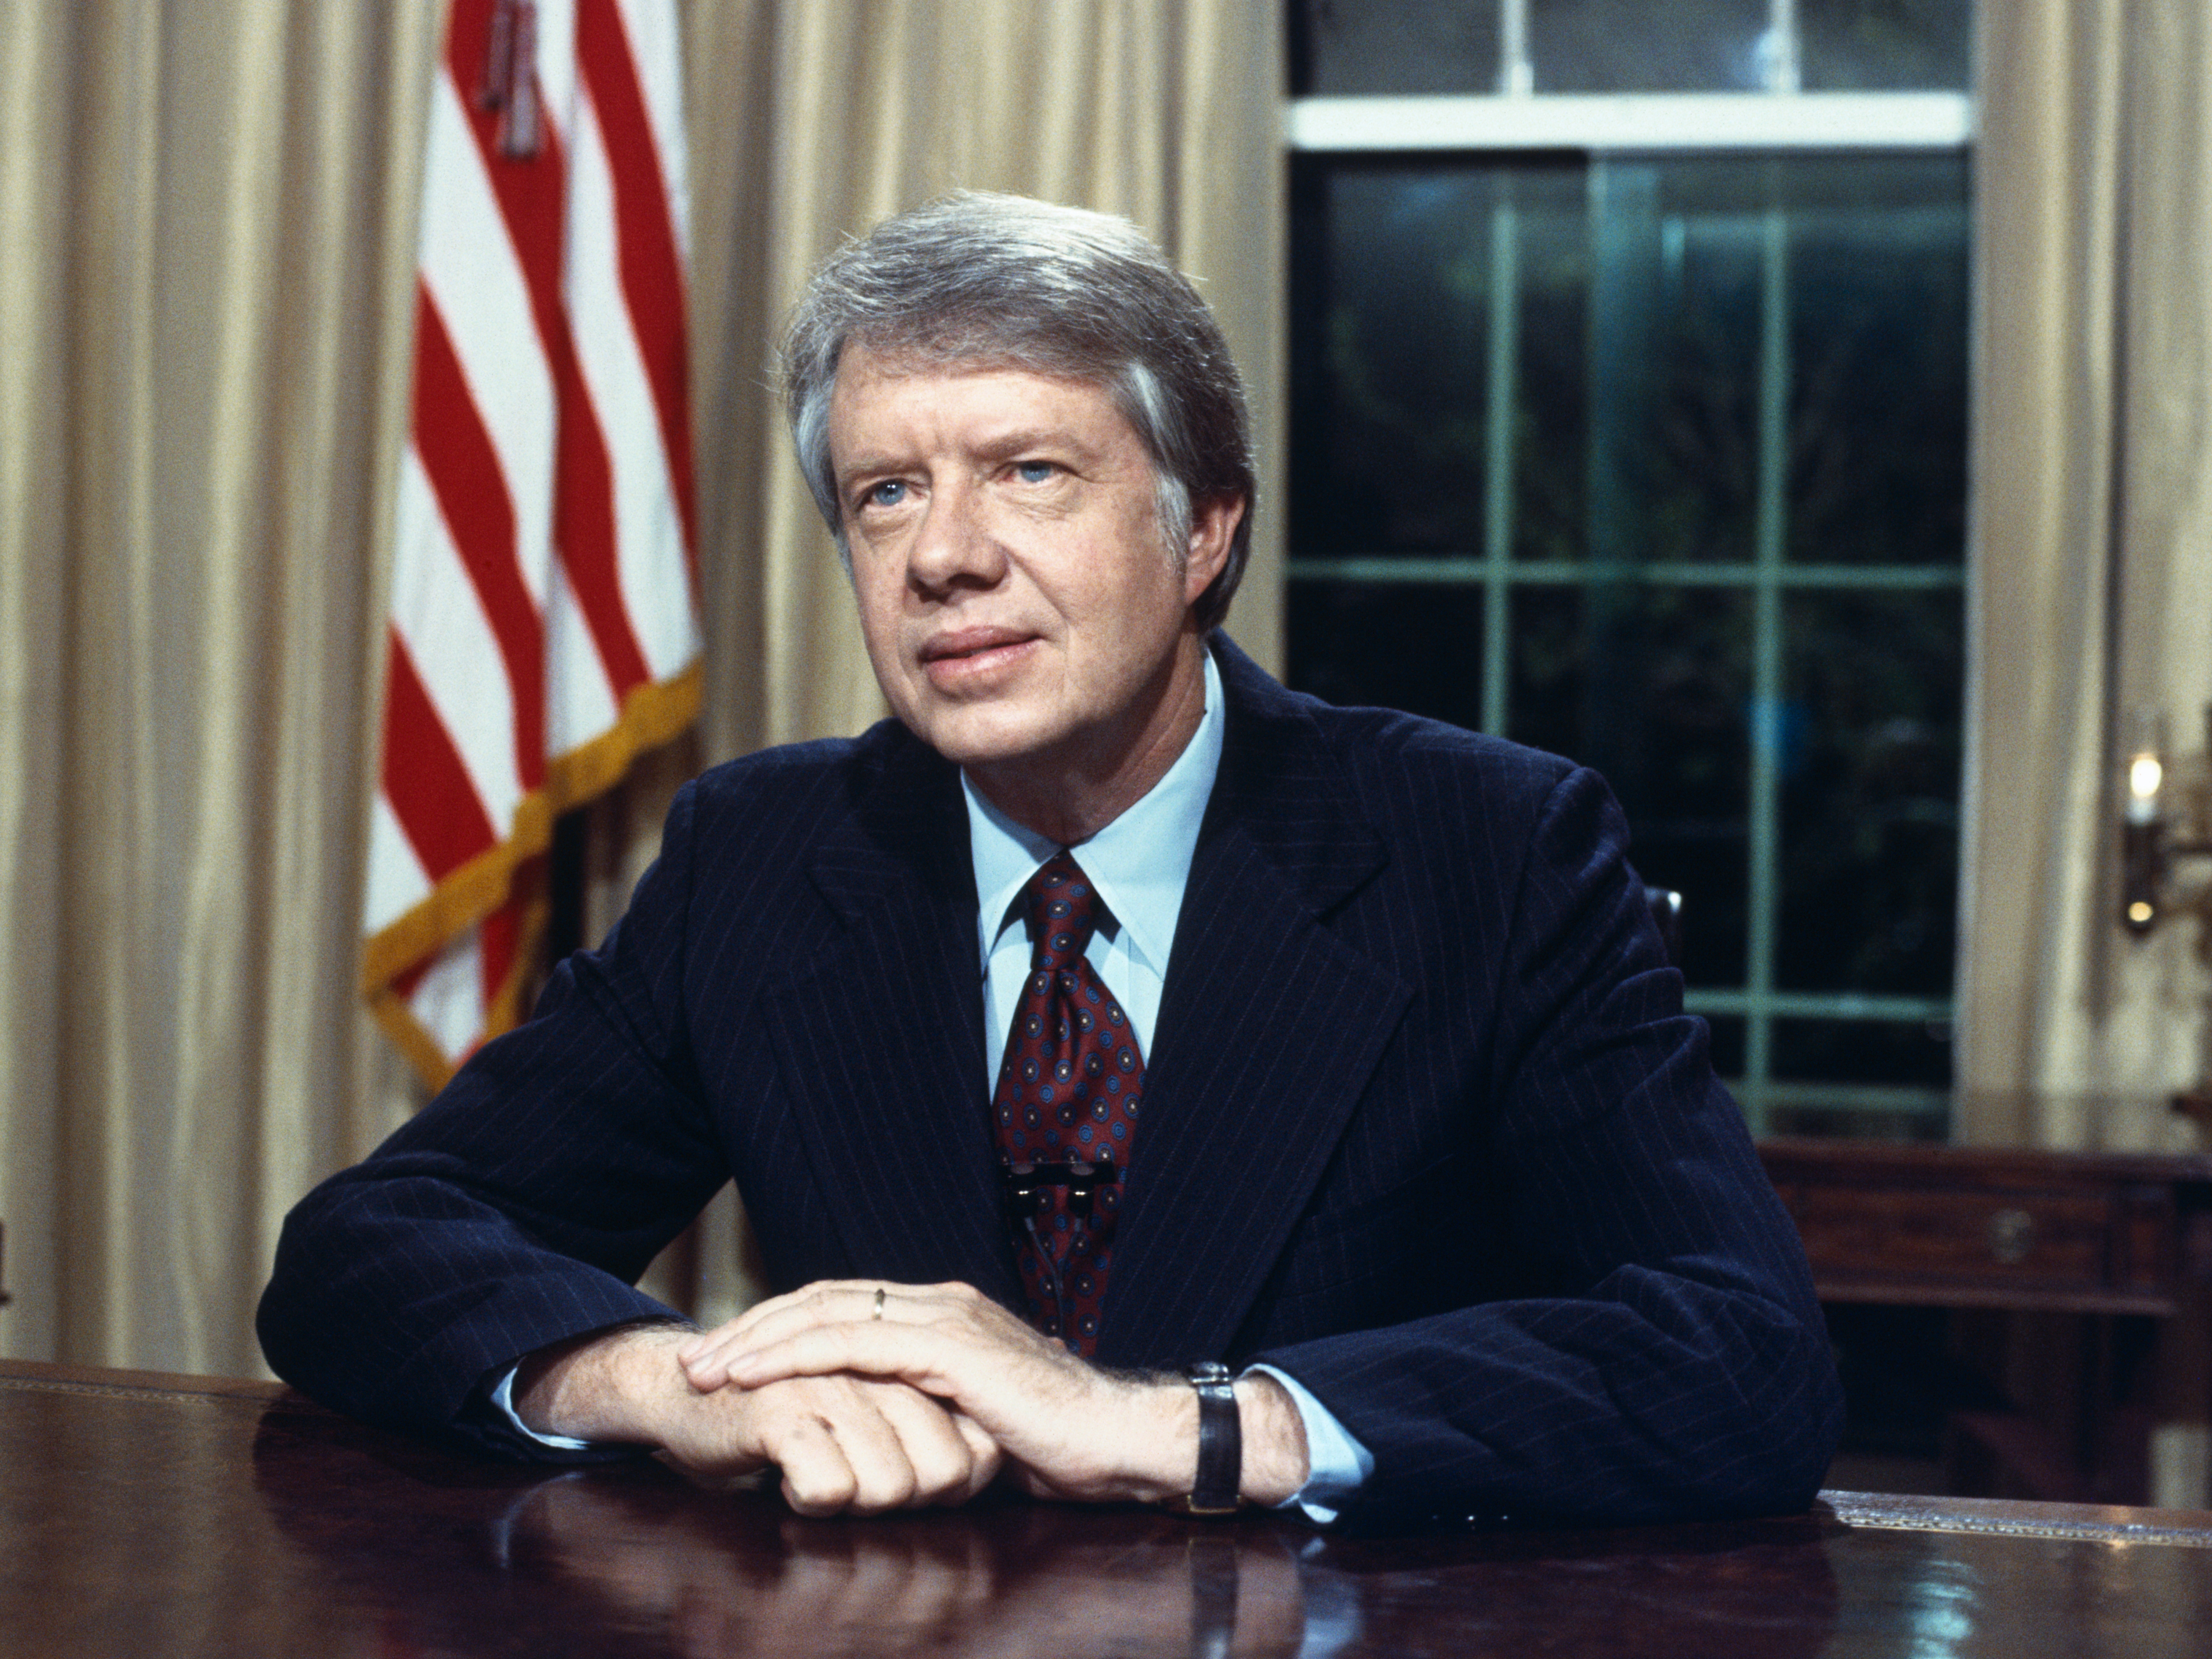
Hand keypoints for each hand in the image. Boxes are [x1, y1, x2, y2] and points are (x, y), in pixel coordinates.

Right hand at [514, 1324, 1000, 1514]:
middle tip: (855, 1485)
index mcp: (911, 1364)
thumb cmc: (791, 1420)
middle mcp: (882, 1368)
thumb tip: (980, 1468)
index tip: (909, 1488)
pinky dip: (810, 1501)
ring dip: (854, 1504)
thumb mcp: (874, 1422)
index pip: (977, 1451)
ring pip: (892, 1485)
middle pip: (944, 1473)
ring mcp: (835, 1383)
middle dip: (907, 1502)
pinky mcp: (784, 1408)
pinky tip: (784, 1478)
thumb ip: (926, 1431)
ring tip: (818, 1476)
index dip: (951, 1489)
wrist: (689, 1395)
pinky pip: (829, 1487)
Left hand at [676, 1280, 1309, 1506]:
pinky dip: (795, 1356)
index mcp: (942, 1312)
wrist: (1117, 1439)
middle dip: (752, 1326)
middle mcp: (938, 1302)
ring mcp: (945, 1318)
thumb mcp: (970, 1416)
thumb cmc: (1053, 1440)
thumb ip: (925, 1402)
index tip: (728, 1357)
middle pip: (822, 1299)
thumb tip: (881, 1423)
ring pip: (827, 1314)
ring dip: (758, 1340)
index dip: (780, 1326)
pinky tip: (754, 1376)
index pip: (841, 1304)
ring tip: (706, 1368)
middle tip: (693, 1358)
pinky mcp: (950, 1348)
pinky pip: (853, 1345)